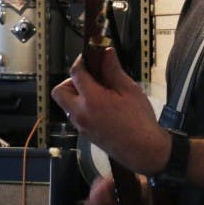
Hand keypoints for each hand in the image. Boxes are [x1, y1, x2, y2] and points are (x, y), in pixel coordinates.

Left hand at [51, 48, 168, 174]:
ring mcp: (81, 125)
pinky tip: (101, 105)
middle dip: (70, 81)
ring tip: (98, 91)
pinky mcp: (85, 133)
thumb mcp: (129, 90)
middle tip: (89, 78)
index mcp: (92, 100)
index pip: (75, 73)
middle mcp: (81, 113)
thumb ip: (113, 70)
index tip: (90, 56)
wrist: (144, 151)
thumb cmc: (139, 121)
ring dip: (75, 95)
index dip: (81, 61)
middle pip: (59, 91)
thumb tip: (106, 54)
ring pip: (66, 105)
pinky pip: (75, 115)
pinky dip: (81, 106)